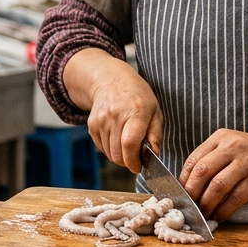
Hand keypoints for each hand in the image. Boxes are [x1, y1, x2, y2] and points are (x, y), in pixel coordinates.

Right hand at [63, 48, 161, 173]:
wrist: (111, 80)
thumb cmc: (138, 97)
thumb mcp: (155, 111)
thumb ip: (155, 135)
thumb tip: (154, 155)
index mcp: (136, 112)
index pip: (130, 143)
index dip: (134, 161)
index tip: (139, 167)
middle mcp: (115, 116)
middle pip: (118, 153)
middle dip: (127, 162)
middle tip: (135, 157)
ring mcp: (101, 120)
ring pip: (109, 153)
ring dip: (119, 156)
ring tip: (127, 144)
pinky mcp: (92, 125)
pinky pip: (101, 148)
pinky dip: (110, 149)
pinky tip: (117, 138)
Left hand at [180, 129, 247, 219]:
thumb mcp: (230, 146)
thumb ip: (212, 160)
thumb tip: (189, 187)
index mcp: (220, 138)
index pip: (193, 160)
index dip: (183, 181)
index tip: (181, 195)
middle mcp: (232, 147)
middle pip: (202, 172)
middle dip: (192, 194)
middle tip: (189, 208)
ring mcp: (246, 162)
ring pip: (217, 187)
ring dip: (206, 205)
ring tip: (203, 214)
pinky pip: (235, 198)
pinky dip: (224, 210)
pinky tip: (220, 216)